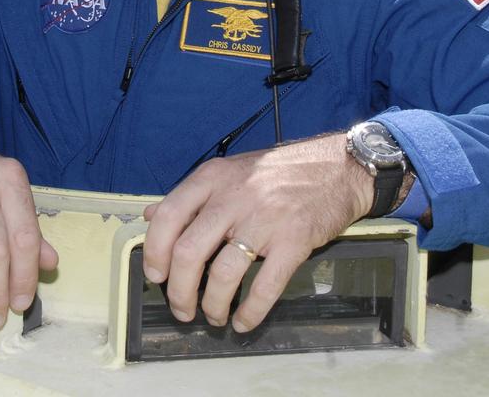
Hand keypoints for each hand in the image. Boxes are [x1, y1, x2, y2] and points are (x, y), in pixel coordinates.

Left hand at [141, 132, 371, 331]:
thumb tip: (152, 216)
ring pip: (223, 274)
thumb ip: (191, 196)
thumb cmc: (280, 173)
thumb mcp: (229, 172)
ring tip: (213, 316)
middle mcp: (234, 197)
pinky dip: (251, 311)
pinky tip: (244, 321)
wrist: (337, 167)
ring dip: (211, 305)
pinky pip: (265, 286)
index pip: (168, 216)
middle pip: (188, 252)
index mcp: (213, 178)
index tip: (156, 276)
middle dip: (178, 291)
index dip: (155, 253)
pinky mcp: (294, 240)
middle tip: (181, 309)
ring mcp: (264, 219)